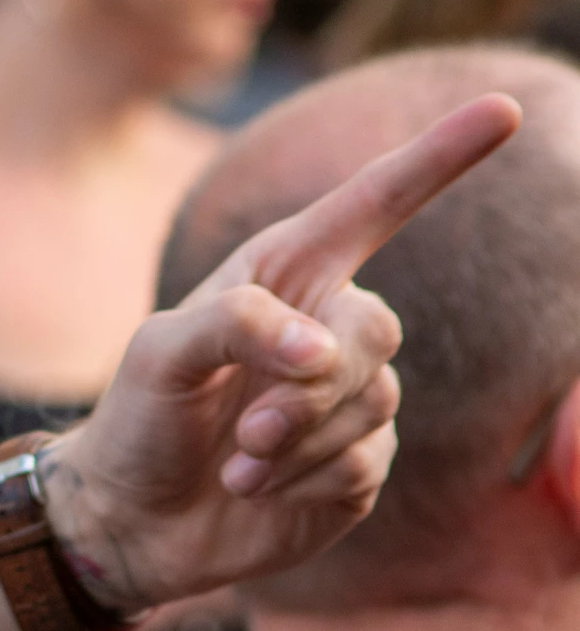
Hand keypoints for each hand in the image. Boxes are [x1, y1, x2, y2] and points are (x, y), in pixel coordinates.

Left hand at [48, 95, 522, 611]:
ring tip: (235, 465)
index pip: (374, 206)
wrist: (129, 520)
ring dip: (295, 442)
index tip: (501, 109)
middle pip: (375, 330)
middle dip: (309, 387)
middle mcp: (328, 327)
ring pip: (371, 402)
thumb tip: (322, 351)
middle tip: (245, 430)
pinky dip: (301, 481)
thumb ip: (233, 323)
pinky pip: (364, 461)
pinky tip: (254, 490)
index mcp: (283, 276)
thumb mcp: (158, 353)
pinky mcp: (358, 463)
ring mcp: (350, 397)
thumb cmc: (138, 420)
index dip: (437, 158)